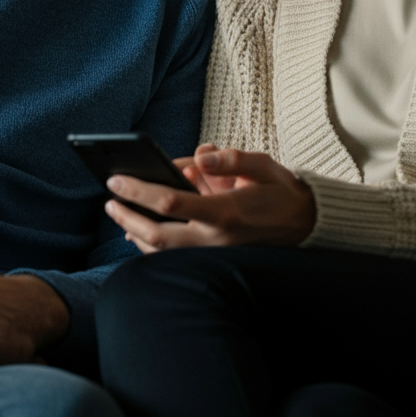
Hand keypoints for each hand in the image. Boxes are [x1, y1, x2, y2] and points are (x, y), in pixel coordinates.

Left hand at [105, 145, 315, 252]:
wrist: (306, 225)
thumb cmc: (280, 191)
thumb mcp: (261, 165)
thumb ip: (229, 159)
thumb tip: (199, 154)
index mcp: (225, 212)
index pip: (170, 202)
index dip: (138, 191)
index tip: (115, 179)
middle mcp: (216, 239)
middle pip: (156, 235)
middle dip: (127, 216)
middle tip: (109, 200)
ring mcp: (214, 255)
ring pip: (162, 253)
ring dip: (136, 233)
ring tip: (119, 213)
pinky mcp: (214, 262)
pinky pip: (175, 259)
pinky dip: (152, 247)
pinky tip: (140, 233)